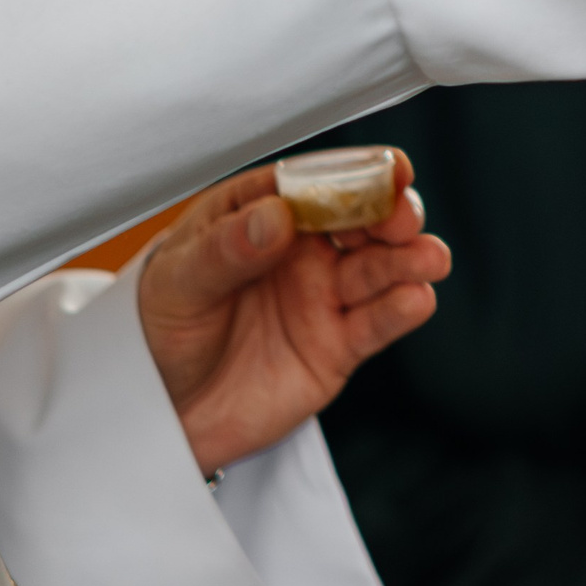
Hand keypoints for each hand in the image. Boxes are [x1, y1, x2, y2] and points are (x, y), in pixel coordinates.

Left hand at [137, 160, 449, 477]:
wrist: (157, 414)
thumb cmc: (157, 332)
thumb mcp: (178, 285)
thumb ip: (226, 251)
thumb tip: (276, 216)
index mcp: (258, 215)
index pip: (314, 183)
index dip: (357, 173)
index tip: (389, 171)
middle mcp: (300, 250)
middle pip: (362, 220)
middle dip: (393, 214)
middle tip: (403, 218)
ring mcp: (322, 296)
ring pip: (381, 267)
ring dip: (411, 258)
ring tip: (428, 258)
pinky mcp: (337, 346)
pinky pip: (377, 322)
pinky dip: (402, 309)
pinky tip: (414, 299)